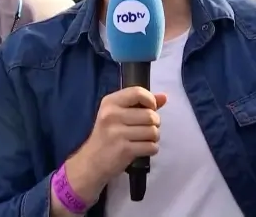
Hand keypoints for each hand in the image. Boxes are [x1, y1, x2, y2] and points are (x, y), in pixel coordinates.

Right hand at [65, 87, 166, 201]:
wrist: (91, 162)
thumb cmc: (107, 135)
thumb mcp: (117, 114)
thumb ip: (140, 104)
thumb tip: (164, 97)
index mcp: (110, 102)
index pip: (138, 92)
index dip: (151, 100)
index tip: (150, 108)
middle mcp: (112, 115)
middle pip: (150, 115)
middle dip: (155, 123)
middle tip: (146, 128)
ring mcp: (117, 133)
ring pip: (153, 131)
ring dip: (154, 137)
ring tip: (144, 139)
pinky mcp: (124, 150)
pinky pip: (151, 146)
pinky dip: (151, 149)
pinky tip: (142, 149)